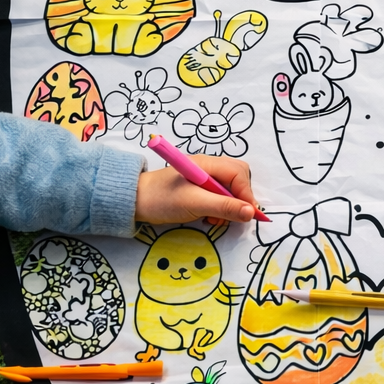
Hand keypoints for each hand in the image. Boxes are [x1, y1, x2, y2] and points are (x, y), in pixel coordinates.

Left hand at [135, 157, 258, 225]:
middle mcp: (208, 167)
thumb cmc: (162, 200)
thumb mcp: (195, 205)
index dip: (246, 194)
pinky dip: (219, 208)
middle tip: (232, 216)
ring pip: (230, 188)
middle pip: (238, 177)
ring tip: (214, 219)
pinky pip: (219, 195)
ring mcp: (203, 176)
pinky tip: (208, 217)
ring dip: (228, 205)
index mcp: (208, 164)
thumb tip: (250, 213)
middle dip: (239, 198)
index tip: (248, 215)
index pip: (239, 173)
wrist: (132, 202)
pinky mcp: (198, 187)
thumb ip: (223, 207)